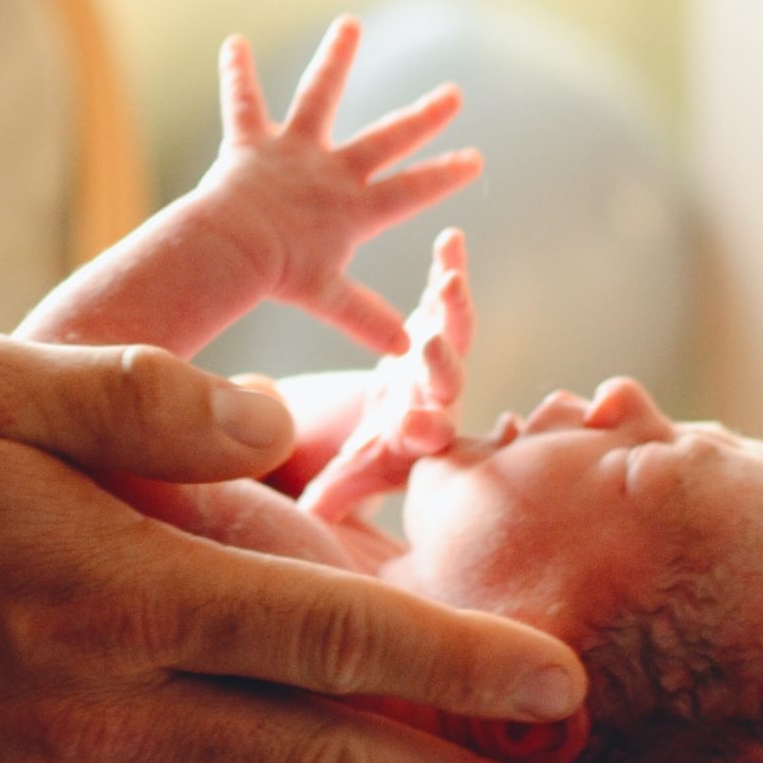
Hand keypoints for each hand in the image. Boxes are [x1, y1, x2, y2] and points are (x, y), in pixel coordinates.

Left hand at [201, 17, 480, 354]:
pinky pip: (243, 103)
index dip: (443, 176)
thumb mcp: (328, 299)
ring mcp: (294, 152)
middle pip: (386, 139)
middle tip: (453, 94)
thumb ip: (366, 318)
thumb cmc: (280, 276)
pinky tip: (233, 42)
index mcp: (354, 208)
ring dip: (336, 60)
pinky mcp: (253, 143)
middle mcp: (331, 171)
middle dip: (422, 118)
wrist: (234, 249)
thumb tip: (404, 351)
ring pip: (320, 96)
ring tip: (349, 25)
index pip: (411, 191)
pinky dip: (236, 74)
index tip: (474, 160)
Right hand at [299, 229, 473, 520]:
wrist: (397, 427)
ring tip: (449, 279)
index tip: (416, 428)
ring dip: (452, 307)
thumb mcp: (346, 481)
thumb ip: (330, 500)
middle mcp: (437, 399)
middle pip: (446, 382)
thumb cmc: (372, 458)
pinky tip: (451, 239)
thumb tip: (308, 523)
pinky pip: (444, 296)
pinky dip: (448, 267)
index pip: (425, 439)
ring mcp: (440, 360)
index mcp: (418, 439)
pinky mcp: (435, 325)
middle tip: (430, 347)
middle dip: (440, 363)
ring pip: (454, 334)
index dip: (424, 433)